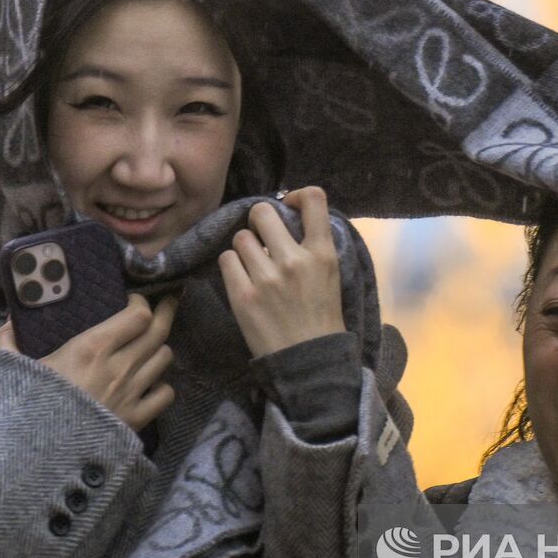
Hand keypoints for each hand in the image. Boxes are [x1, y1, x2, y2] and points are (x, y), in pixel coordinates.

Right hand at [0, 292, 176, 432]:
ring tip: (152, 345)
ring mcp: (131, 394)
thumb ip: (10, 343)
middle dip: (165, 311)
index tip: (133, 299)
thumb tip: (8, 323)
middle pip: (159, 331)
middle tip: (166, 301)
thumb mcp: (13, 371)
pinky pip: (165, 395)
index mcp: (91, 348)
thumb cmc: (26, 408)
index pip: (138, 315)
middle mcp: (118, 367)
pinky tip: (150, 383)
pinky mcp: (136, 420)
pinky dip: (161, 386)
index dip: (141, 303)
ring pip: (164, 359)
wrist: (37, 458)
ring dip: (159, 349)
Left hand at [219, 186, 345, 357]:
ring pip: (240, 237)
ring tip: (254, 265)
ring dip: (245, 248)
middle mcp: (294, 260)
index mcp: (323, 253)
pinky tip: (243, 279)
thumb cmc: (321, 317)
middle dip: (259, 221)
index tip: (289, 204)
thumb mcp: (331, 275)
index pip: (314, 199)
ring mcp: (266, 278)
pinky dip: (233, 266)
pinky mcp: (243, 295)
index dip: (296, 195)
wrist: (309, 362)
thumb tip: (288, 216)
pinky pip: (226, 259)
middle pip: (262, 212)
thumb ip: (314, 246)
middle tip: (262, 237)